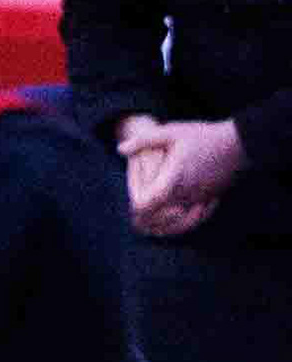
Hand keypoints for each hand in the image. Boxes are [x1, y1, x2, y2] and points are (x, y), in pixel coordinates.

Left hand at [123, 115, 242, 236]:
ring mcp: (201, 198)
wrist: (240, 141)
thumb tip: (120, 149)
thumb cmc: (204, 136)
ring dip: (166, 227)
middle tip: (138, 224)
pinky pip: (196, 218)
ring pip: (180, 224)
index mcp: (172, 180)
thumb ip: (144, 141)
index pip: (146, 205)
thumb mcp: (171, 132)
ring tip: (155, 228)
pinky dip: (185, 224)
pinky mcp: (212, 198)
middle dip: (148, 222)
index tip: (132, 209)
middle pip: (160, 220)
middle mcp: (186, 194)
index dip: (136, 210)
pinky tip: (178, 223)